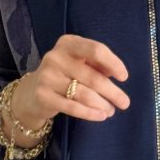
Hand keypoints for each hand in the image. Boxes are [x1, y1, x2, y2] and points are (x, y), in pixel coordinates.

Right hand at [12, 34, 130, 130]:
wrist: (34, 91)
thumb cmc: (66, 73)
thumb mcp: (81, 62)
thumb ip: (98, 64)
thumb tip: (117, 73)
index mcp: (68, 43)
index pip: (96, 50)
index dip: (113, 63)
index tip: (124, 77)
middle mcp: (55, 57)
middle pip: (92, 77)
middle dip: (112, 92)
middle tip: (124, 102)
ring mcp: (47, 77)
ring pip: (84, 94)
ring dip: (102, 104)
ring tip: (111, 110)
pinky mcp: (43, 96)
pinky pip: (73, 107)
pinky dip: (90, 113)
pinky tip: (101, 116)